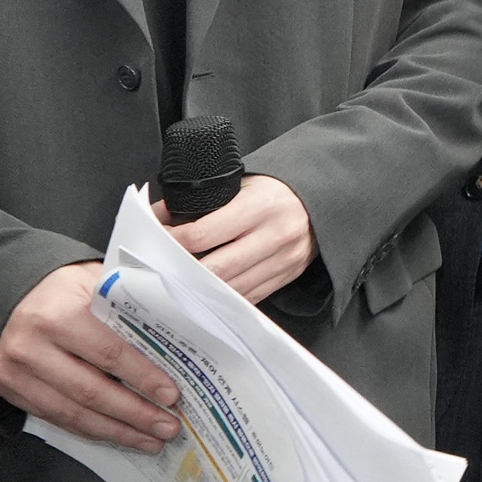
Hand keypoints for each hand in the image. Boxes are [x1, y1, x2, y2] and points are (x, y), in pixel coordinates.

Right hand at [0, 260, 181, 448]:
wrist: (5, 297)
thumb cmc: (63, 289)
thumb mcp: (95, 279)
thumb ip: (133, 295)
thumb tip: (185, 312)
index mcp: (58, 313)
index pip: (108, 352)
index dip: (142, 377)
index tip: (171, 395)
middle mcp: (32, 346)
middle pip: (91, 391)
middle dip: (135, 414)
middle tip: (168, 427)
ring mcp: (16, 373)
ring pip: (73, 413)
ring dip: (117, 431)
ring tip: (151, 440)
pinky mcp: (11, 391)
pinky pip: (57, 418)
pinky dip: (91, 430)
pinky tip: (118, 434)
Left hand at [168, 173, 317, 301]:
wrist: (326, 198)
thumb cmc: (275, 190)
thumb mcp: (243, 184)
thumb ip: (206, 202)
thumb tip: (160, 216)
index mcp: (260, 206)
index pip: (202, 235)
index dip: (171, 242)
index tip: (155, 241)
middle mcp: (275, 235)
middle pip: (215, 269)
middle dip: (182, 271)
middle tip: (161, 268)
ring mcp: (284, 260)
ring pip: (230, 288)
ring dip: (201, 289)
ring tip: (179, 283)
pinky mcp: (288, 275)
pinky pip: (249, 296)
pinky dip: (225, 297)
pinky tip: (208, 291)